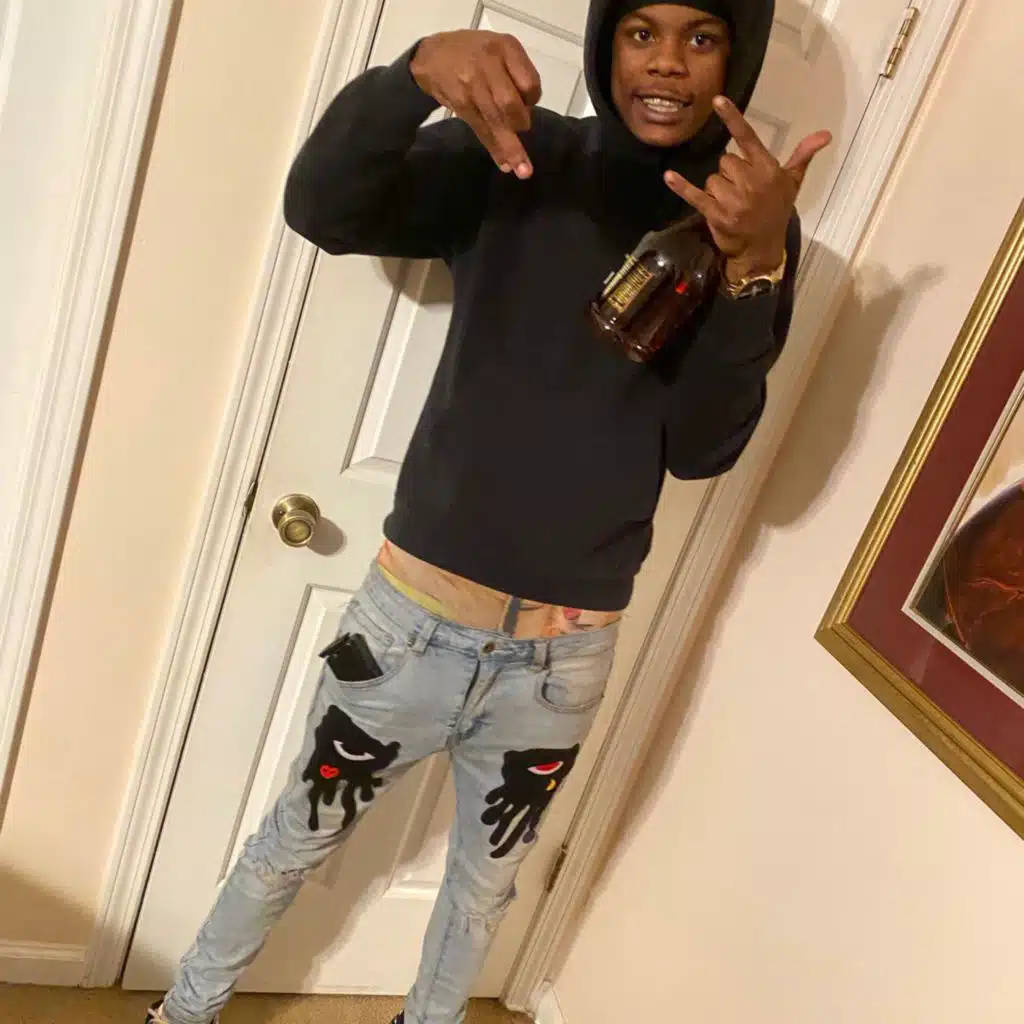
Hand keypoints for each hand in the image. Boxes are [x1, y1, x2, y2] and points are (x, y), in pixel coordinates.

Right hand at [410, 31, 541, 178]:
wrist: (433, 57)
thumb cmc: (475, 54)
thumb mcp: (500, 48)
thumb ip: (517, 74)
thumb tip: (528, 112)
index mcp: (505, 48)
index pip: (529, 83)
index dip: (533, 99)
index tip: (528, 104)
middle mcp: (489, 65)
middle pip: (510, 104)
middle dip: (520, 124)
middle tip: (523, 131)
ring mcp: (472, 86)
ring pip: (496, 121)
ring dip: (511, 149)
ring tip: (523, 171)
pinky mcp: (461, 105)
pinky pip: (481, 130)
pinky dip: (494, 149)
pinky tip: (504, 164)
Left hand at [665, 96, 831, 280]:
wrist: (762, 249)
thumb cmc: (777, 212)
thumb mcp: (792, 183)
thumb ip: (802, 155)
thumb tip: (825, 134)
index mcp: (767, 169)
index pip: (747, 137)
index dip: (732, 118)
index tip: (717, 101)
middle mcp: (750, 181)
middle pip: (725, 161)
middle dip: (729, 174)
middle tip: (740, 191)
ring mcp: (732, 199)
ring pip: (712, 179)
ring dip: (717, 190)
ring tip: (730, 204)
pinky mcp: (716, 214)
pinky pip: (695, 195)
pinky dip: (681, 186)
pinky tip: (669, 176)